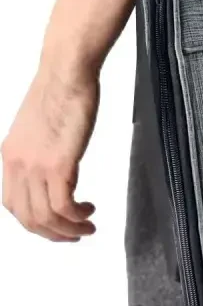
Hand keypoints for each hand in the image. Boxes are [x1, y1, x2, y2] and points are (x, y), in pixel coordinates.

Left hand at [2, 64, 98, 241]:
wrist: (67, 71)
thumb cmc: (60, 88)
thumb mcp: (38, 126)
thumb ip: (39, 149)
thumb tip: (53, 166)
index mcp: (10, 155)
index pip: (13, 204)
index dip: (34, 221)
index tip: (54, 223)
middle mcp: (18, 165)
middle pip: (27, 218)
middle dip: (51, 233)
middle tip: (73, 234)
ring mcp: (36, 166)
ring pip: (45, 218)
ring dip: (67, 230)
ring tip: (87, 227)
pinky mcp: (59, 164)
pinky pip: (63, 206)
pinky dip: (76, 217)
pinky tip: (89, 212)